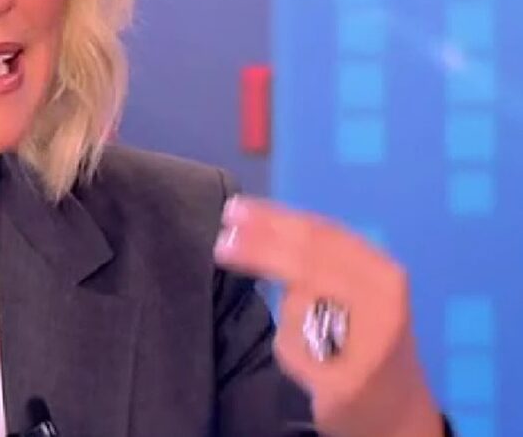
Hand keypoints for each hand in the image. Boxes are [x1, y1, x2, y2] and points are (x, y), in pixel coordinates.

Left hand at [213, 195, 443, 436]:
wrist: (395, 407)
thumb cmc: (364, 336)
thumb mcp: (356, 287)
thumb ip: (317, 257)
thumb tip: (254, 221)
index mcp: (383, 272)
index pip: (320, 233)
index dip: (273, 219)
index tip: (235, 211)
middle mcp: (382, 301)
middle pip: (305, 262)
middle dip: (259, 247)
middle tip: (222, 241)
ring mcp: (368, 341)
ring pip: (298, 305)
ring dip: (287, 312)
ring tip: (298, 330)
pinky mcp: (348, 379)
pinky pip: (295, 348)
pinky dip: (290, 347)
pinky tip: (306, 360)